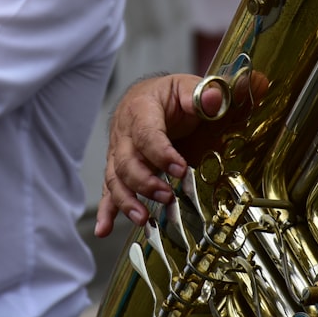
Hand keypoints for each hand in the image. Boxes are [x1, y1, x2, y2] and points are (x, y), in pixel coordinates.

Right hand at [94, 73, 224, 236]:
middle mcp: (123, 132)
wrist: (148, 96)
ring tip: (143, 218)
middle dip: (145, 182)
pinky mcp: (118, 167)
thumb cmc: (169, 95)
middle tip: (167, 196)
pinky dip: (106, 210)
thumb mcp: (188, 86)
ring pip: (115, 178)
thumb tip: (214, 99)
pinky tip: (103, 229)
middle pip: (126, 161)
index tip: (180, 168)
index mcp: (140, 109)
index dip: (161, 153)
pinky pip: (109, 189)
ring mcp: (118, 152)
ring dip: (127, 200)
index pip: (146, 133)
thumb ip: (203, 93)